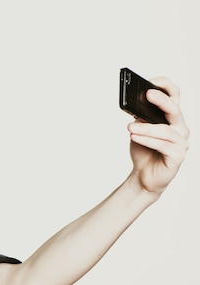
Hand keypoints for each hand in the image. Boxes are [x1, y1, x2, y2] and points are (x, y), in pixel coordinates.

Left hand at [127, 77, 189, 195]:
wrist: (144, 177)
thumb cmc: (144, 152)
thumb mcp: (139, 131)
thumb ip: (140, 119)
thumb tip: (135, 105)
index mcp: (172, 119)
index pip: (174, 96)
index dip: (165, 86)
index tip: (151, 80)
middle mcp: (180, 128)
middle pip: (174, 109)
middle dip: (161, 100)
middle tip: (146, 94)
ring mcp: (181, 142)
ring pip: (165, 130)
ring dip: (146, 127)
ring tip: (129, 127)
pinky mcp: (177, 156)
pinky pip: (163, 145)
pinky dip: (147, 140)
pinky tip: (134, 136)